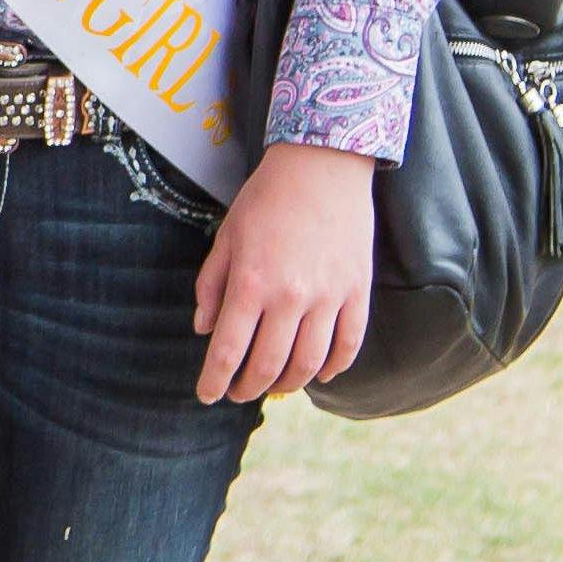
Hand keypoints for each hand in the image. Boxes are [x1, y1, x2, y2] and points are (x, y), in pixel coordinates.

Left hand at [190, 142, 375, 404]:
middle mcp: (291, 296)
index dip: (214, 380)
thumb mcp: (226, 238)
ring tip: (273, 386)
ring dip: (288, 383)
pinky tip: (320, 374)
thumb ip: (212, 286)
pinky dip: (335, 367)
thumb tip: (204, 330)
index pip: (228, 350)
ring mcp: (330, 296)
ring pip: (310, 362)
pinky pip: (349, 343)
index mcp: (251, 283)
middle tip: (237, 393)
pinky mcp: (357, 291)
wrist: (322, 166)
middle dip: (248, 388)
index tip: (206, 395)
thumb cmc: (266, 199)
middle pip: (268, 365)